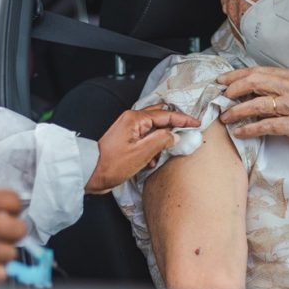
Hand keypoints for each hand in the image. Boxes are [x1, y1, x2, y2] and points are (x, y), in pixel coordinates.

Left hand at [86, 105, 200, 193]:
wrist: (91, 173)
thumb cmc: (112, 164)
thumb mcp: (141, 153)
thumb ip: (161, 141)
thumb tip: (175, 135)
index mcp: (135, 118)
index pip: (166, 115)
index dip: (184, 119)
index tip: (197, 124)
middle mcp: (132, 119)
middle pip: (160, 117)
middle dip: (173, 126)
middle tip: (186, 134)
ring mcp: (129, 129)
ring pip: (154, 129)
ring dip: (161, 141)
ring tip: (161, 155)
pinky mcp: (127, 139)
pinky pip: (146, 138)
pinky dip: (152, 148)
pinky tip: (150, 161)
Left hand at [217, 67, 288, 162]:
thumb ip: (282, 91)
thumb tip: (253, 92)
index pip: (259, 71)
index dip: (237, 75)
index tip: (221, 80)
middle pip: (255, 81)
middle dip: (233, 89)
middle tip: (220, 98)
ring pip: (258, 103)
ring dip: (237, 111)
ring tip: (225, 117)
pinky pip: (267, 125)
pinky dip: (250, 129)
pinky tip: (240, 132)